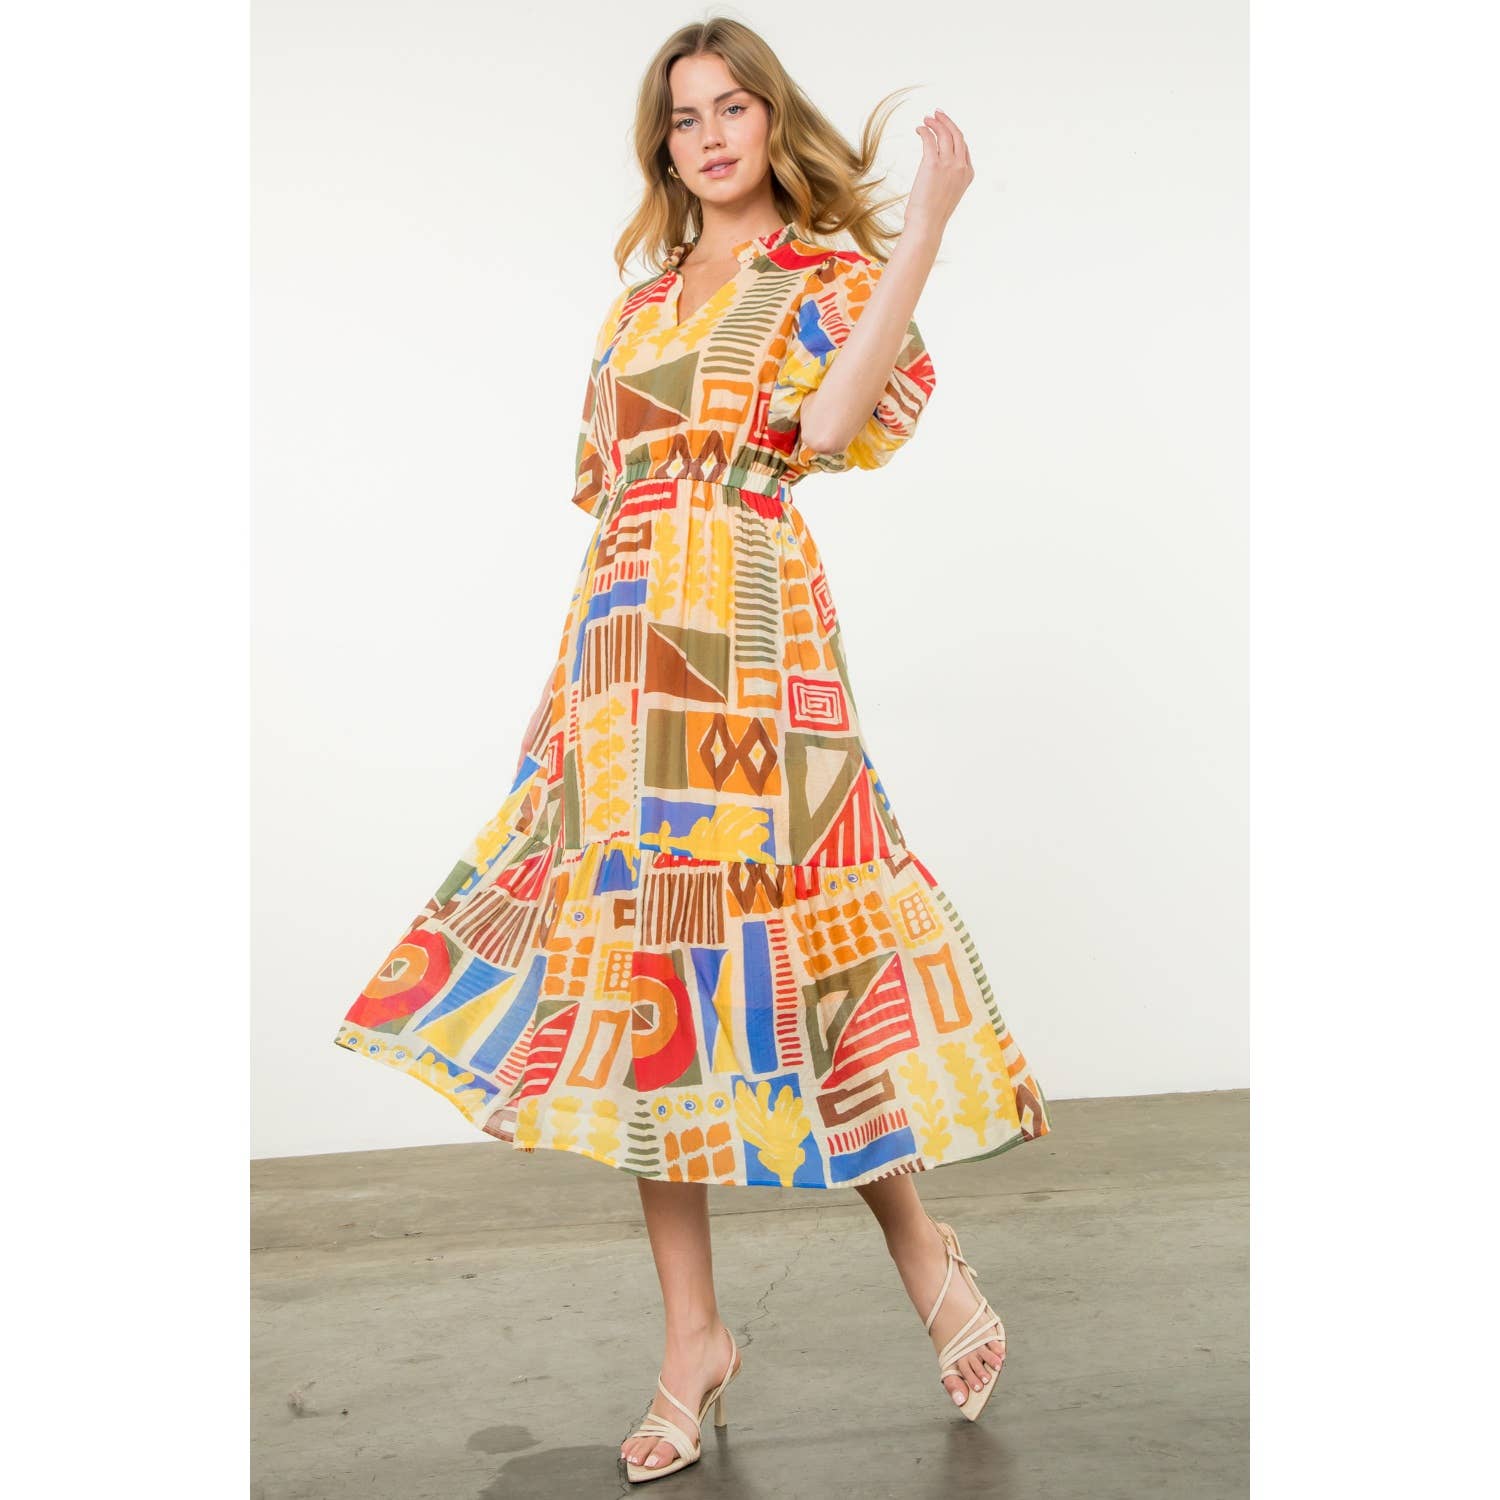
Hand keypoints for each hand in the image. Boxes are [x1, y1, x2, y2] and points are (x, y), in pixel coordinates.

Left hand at [904, 109, 973, 241]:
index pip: (963, 148)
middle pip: (957, 135)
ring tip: (926, 119)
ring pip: (945, 134)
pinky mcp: (933, 164)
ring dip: (936, 123)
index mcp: (968, 174)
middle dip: (947, 122)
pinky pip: (930, 139)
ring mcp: (949, 165)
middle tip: (937, 114)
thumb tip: (935, 172)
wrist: (927, 224)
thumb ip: (947, 178)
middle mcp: (961, 167)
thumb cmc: (933, 214)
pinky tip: (919, 129)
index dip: (954, 134)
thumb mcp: (947, 194)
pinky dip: (925, 131)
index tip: (945, 127)